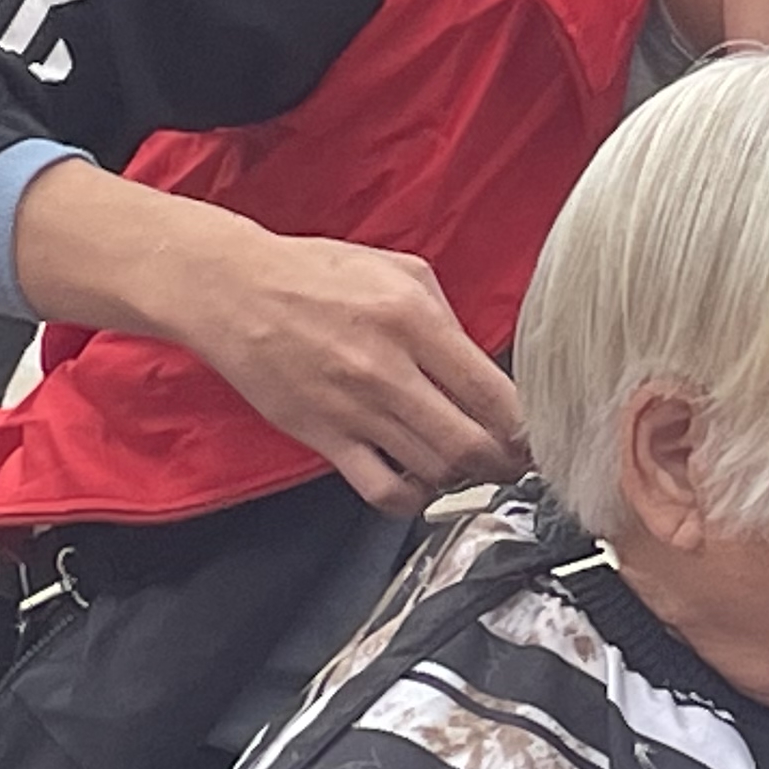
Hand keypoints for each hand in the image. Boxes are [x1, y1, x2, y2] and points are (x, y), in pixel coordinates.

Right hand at [178, 225, 527, 513]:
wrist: (233, 291)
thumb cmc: (316, 275)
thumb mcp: (400, 270)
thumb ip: (448, 319)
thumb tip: (485, 367)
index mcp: (415, 320)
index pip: (494, 394)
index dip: (527, 427)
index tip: (535, 435)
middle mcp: (389, 369)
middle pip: (471, 445)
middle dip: (504, 464)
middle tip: (512, 464)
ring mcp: (354, 409)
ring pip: (433, 471)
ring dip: (460, 478)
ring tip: (465, 467)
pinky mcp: (323, 437)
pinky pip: (381, 490)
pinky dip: (411, 499)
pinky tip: (416, 482)